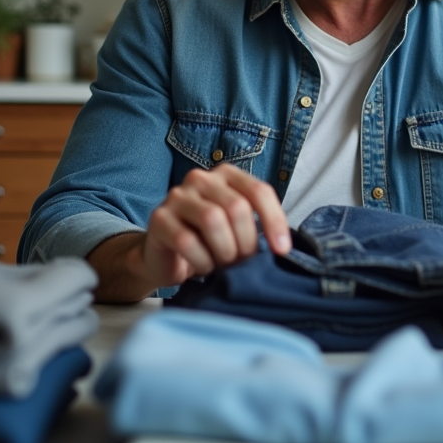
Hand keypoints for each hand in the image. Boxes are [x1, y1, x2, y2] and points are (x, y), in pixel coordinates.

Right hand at [142, 163, 291, 287]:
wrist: (167, 257)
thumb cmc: (209, 242)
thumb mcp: (238, 229)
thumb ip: (257, 226)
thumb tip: (282, 245)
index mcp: (226, 175)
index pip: (259, 191)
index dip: (274, 221)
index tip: (282, 250)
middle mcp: (201, 178)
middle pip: (236, 207)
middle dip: (246, 242)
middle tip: (241, 262)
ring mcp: (177, 196)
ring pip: (212, 220)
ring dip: (224, 251)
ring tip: (222, 264)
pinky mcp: (159, 218)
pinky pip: (187, 241)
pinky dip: (202, 261)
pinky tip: (203, 267)